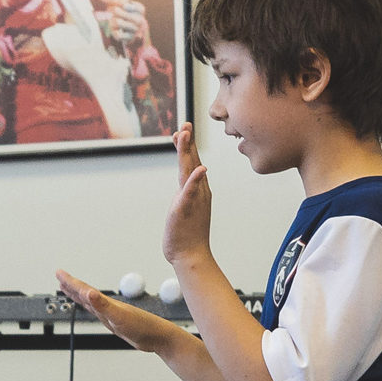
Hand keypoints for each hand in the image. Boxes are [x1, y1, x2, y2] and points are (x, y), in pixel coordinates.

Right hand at [55, 269, 168, 352]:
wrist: (157, 337)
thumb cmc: (142, 327)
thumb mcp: (119, 316)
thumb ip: (103, 305)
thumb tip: (89, 293)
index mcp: (106, 303)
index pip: (83, 289)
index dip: (70, 282)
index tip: (59, 272)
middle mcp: (107, 306)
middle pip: (84, 293)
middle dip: (71, 285)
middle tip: (60, 277)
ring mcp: (110, 313)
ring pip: (89, 301)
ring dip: (79, 295)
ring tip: (70, 289)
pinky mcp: (114, 322)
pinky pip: (97, 311)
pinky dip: (90, 307)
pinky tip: (91, 307)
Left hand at [99, 0, 148, 54]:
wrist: (134, 33)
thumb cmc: (127, 16)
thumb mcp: (124, 6)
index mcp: (140, 8)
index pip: (123, 2)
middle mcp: (140, 18)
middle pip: (118, 11)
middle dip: (111, 11)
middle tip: (110, 13)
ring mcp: (136, 29)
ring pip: (117, 22)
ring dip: (111, 21)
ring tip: (112, 22)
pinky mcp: (130, 38)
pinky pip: (118, 34)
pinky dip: (113, 32)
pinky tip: (115, 31)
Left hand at [162, 123, 210, 265]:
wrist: (192, 256)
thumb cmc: (187, 235)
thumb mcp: (185, 209)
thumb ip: (185, 196)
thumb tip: (185, 189)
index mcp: (196, 191)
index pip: (191, 163)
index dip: (186, 146)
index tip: (182, 130)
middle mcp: (198, 192)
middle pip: (192, 162)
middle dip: (188, 142)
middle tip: (185, 123)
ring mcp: (193, 200)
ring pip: (189, 172)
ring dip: (188, 152)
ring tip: (185, 135)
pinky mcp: (186, 210)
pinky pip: (190, 193)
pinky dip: (195, 180)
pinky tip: (199, 169)